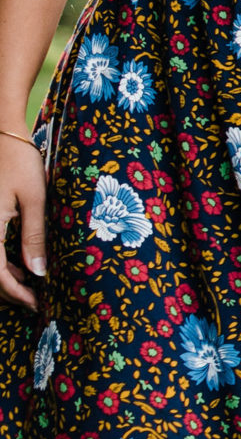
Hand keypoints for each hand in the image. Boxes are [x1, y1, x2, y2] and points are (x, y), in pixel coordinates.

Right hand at [0, 133, 43, 309]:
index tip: (36, 304)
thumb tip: (37, 272)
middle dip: (8, 291)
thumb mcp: (34, 199)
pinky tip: (19, 265)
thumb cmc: (20, 161)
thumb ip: (34, 237)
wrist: (1, 134)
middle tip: (35, 300)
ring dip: (3, 278)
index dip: (15, 293)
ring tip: (31, 285)